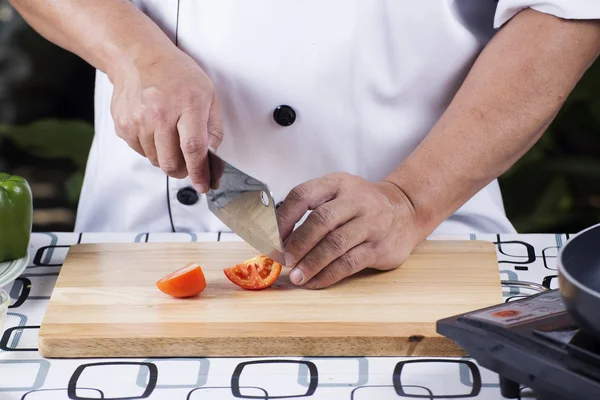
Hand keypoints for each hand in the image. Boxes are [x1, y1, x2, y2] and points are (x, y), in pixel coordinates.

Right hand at [110, 47, 222, 192]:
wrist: (139, 57)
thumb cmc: (177, 75)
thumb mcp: (208, 95)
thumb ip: (213, 129)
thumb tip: (212, 159)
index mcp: (187, 104)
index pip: (193, 149)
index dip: (200, 172)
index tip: (204, 185)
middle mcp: (160, 113)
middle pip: (172, 162)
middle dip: (184, 171)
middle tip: (189, 166)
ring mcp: (138, 120)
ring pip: (156, 161)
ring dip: (168, 159)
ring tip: (171, 138)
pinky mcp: (123, 125)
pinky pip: (141, 152)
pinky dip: (152, 150)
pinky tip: (156, 131)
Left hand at [277, 172, 424, 288]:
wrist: (406, 210)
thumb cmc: (362, 205)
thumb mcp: (339, 193)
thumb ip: (311, 209)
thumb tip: (278, 239)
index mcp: (337, 183)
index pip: (303, 195)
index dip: (284, 217)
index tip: (272, 237)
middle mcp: (355, 200)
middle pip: (321, 221)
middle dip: (298, 243)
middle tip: (284, 260)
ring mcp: (371, 223)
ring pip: (335, 244)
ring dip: (311, 263)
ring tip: (296, 276)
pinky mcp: (380, 247)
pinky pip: (350, 263)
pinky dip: (328, 275)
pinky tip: (315, 281)